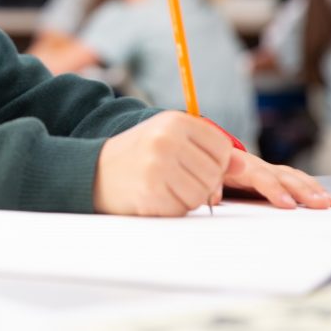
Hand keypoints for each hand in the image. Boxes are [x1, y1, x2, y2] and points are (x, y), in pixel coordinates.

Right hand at [93, 110, 242, 215]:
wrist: (91, 171)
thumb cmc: (136, 155)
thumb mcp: (168, 139)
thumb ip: (205, 148)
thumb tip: (239, 163)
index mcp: (175, 121)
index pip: (222, 149)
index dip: (214, 163)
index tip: (193, 165)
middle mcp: (167, 139)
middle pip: (214, 173)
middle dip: (201, 183)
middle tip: (175, 179)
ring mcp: (158, 166)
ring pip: (201, 194)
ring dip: (187, 198)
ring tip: (165, 187)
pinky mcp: (151, 191)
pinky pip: (182, 209)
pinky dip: (172, 208)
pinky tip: (154, 196)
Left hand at [221, 152, 330, 209]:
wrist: (211, 156)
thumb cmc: (211, 169)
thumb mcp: (207, 176)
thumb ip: (211, 185)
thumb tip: (213, 197)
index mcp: (242, 166)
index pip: (261, 177)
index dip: (275, 190)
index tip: (288, 205)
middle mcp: (260, 165)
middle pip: (285, 177)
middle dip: (304, 190)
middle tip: (321, 205)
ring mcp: (270, 169)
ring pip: (294, 176)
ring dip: (313, 189)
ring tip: (329, 203)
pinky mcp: (276, 174)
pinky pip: (297, 179)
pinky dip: (313, 187)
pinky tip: (326, 197)